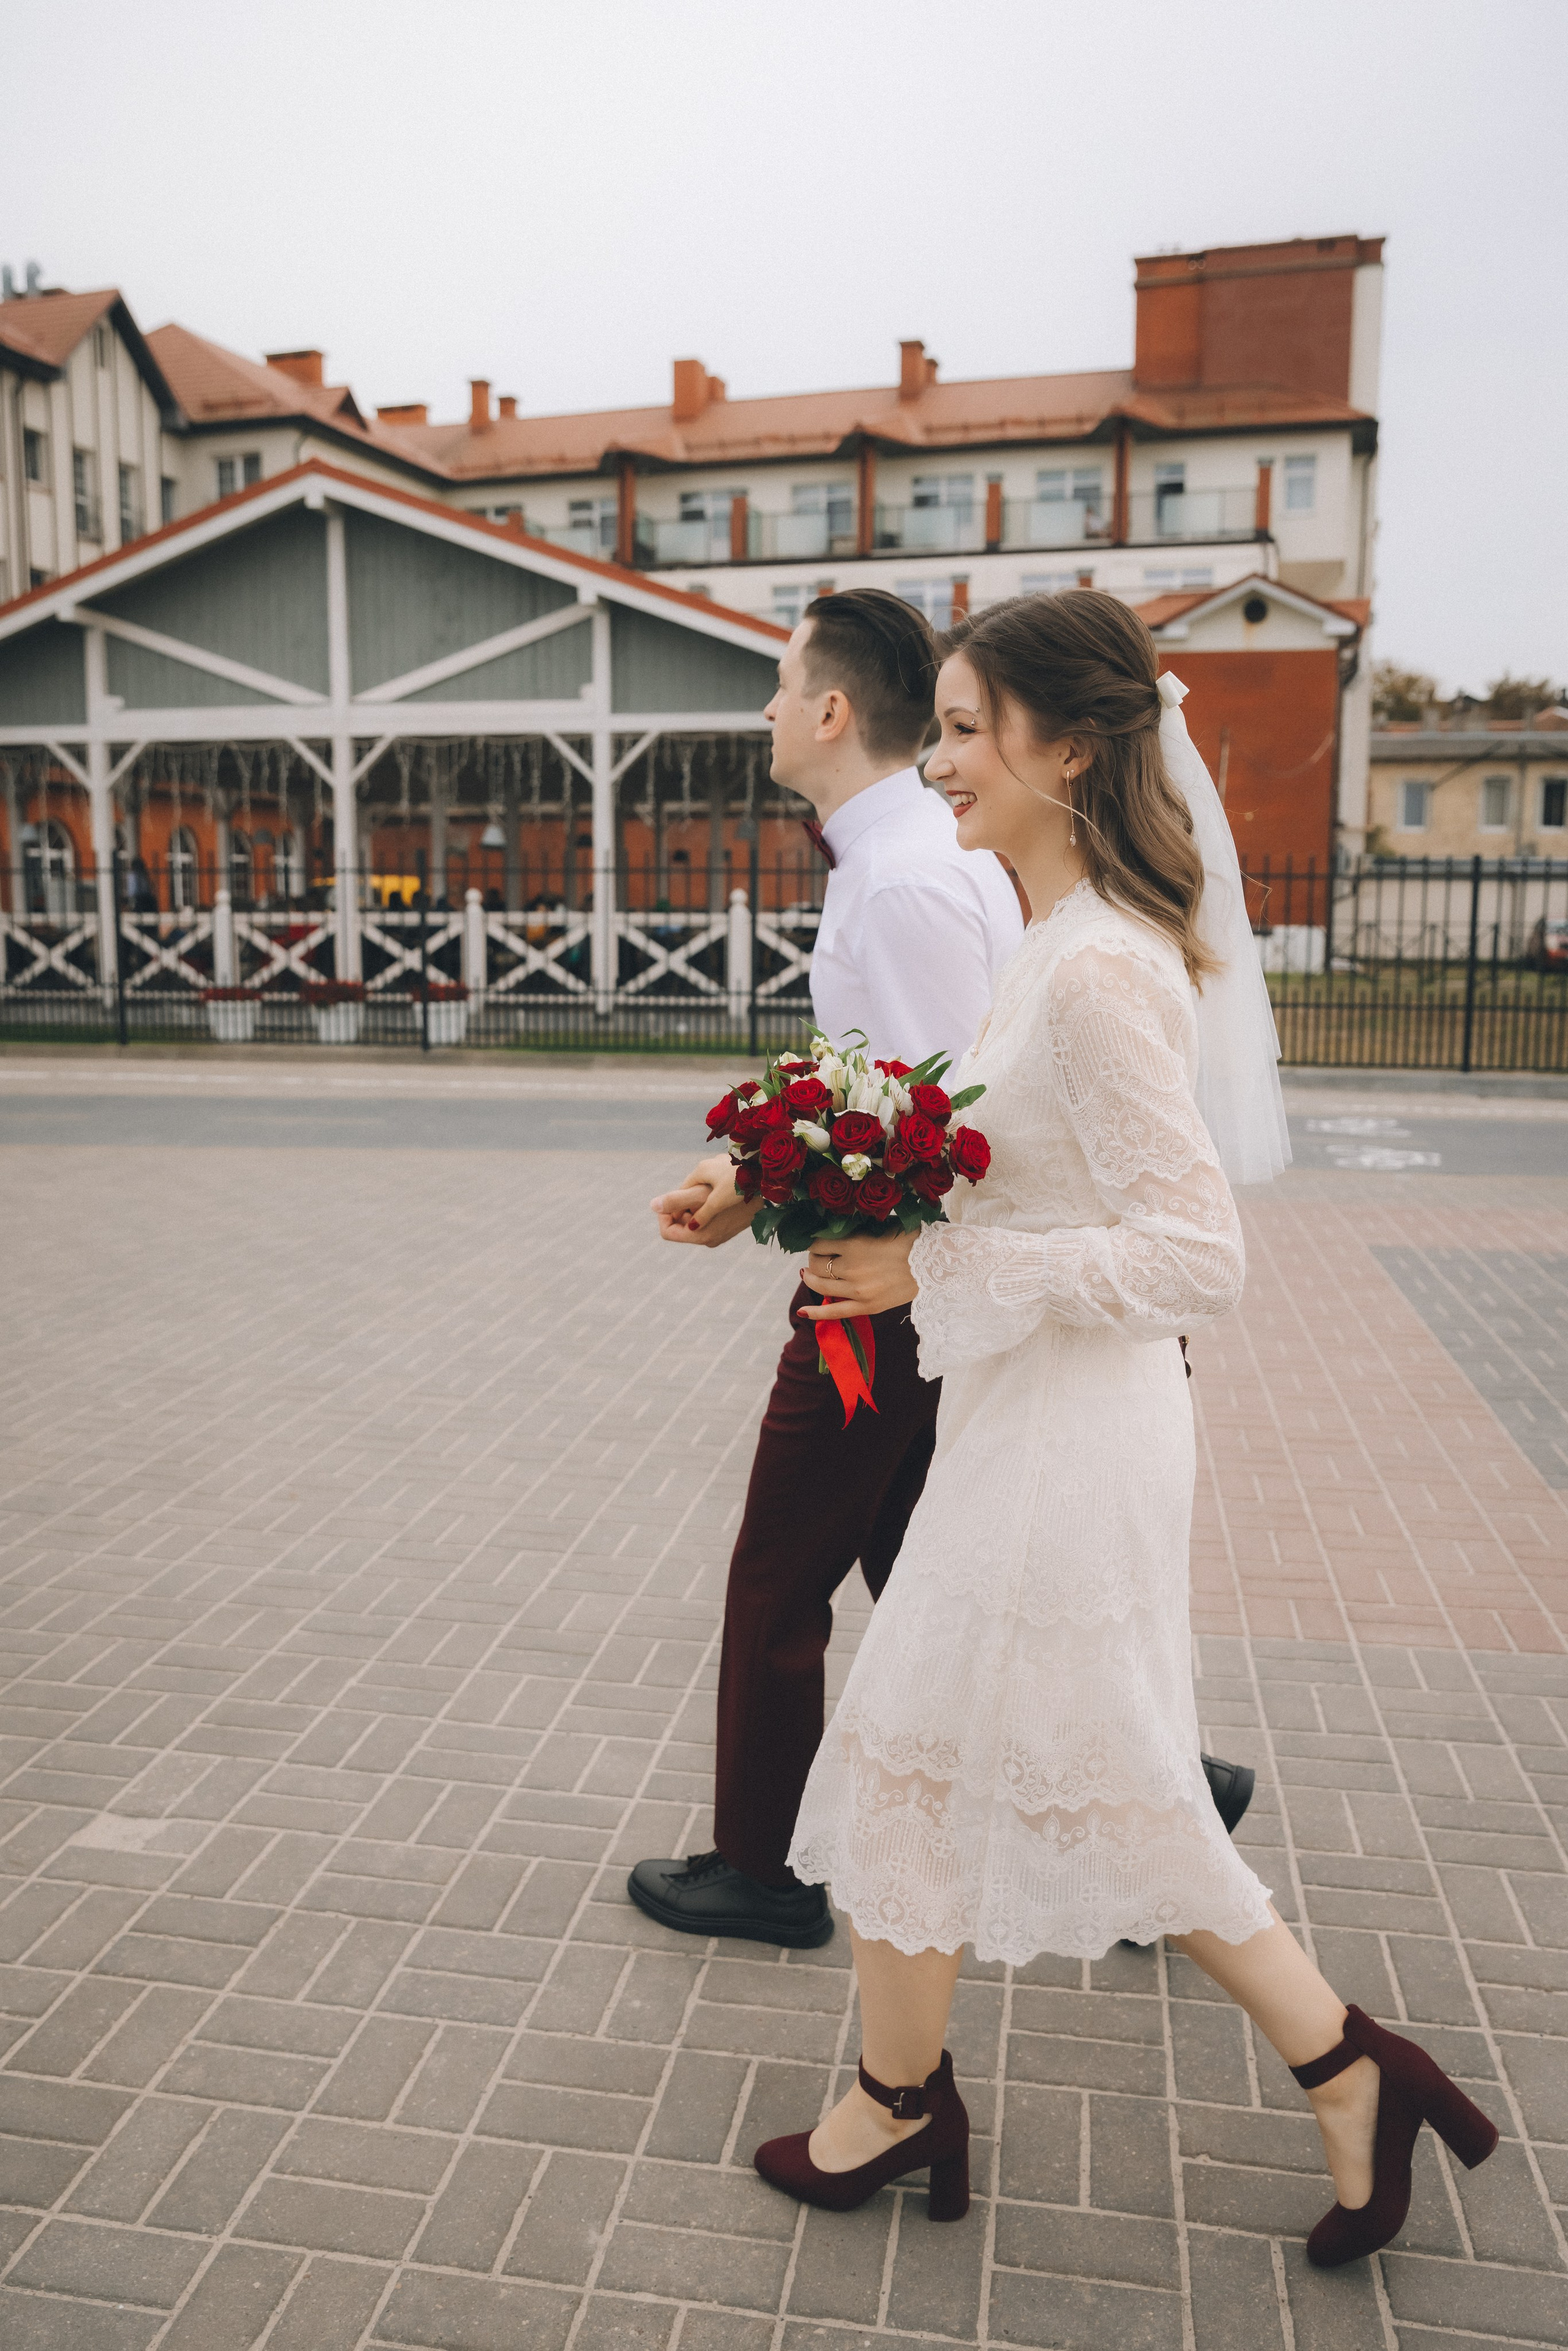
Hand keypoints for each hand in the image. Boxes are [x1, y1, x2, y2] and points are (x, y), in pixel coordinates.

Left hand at [650, 1154, 758, 1248]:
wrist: (765, 1187)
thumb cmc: (732, 1187)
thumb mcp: (700, 1193)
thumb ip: (675, 1200)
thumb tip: (652, 1206)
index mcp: (700, 1236)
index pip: (667, 1231)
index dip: (663, 1213)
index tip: (669, 1197)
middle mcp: (709, 1240)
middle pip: (681, 1225)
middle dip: (680, 1206)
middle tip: (692, 1188)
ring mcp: (719, 1235)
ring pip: (693, 1219)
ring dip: (693, 1203)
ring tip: (705, 1188)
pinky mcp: (728, 1228)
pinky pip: (706, 1218)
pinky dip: (705, 1205)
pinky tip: (715, 1191)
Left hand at [800, 1229, 918, 1319]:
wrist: (934, 1264)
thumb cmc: (910, 1241)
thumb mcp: (879, 1228)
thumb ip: (855, 1233)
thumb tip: (832, 1236)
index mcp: (854, 1243)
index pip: (819, 1243)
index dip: (816, 1243)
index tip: (820, 1243)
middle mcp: (851, 1267)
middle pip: (817, 1265)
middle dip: (814, 1260)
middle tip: (819, 1258)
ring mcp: (857, 1289)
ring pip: (821, 1285)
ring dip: (811, 1279)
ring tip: (811, 1275)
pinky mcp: (867, 1306)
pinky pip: (835, 1312)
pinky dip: (816, 1312)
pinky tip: (802, 1312)